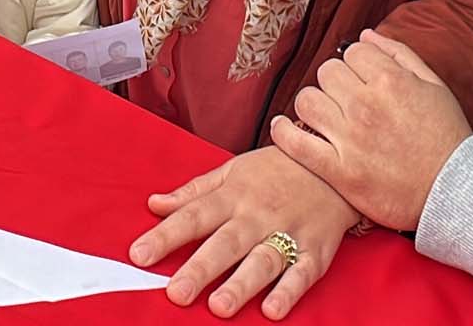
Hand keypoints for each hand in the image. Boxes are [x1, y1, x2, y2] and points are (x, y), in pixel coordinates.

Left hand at [130, 147, 359, 319]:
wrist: (334, 163)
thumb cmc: (277, 170)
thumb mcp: (232, 171)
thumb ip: (193, 192)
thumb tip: (154, 204)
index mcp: (233, 195)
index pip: (193, 216)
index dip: (165, 236)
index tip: (138, 254)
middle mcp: (258, 215)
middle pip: (226, 243)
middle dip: (200, 268)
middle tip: (176, 293)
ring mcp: (289, 232)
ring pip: (262, 261)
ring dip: (241, 284)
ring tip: (219, 306)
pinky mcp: (317, 250)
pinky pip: (303, 273)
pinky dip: (289, 291)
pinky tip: (273, 309)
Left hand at [270, 30, 471, 230]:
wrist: (455, 191)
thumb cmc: (446, 137)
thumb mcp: (434, 86)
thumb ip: (398, 54)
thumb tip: (364, 36)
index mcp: (390, 80)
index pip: (351, 52)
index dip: (355, 64)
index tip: (361, 78)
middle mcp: (366, 105)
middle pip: (326, 73)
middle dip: (335, 82)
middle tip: (345, 99)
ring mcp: (350, 138)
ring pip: (306, 101)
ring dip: (313, 104)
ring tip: (324, 115)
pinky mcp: (339, 170)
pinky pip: (296, 143)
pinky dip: (283, 132)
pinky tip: (282, 126)